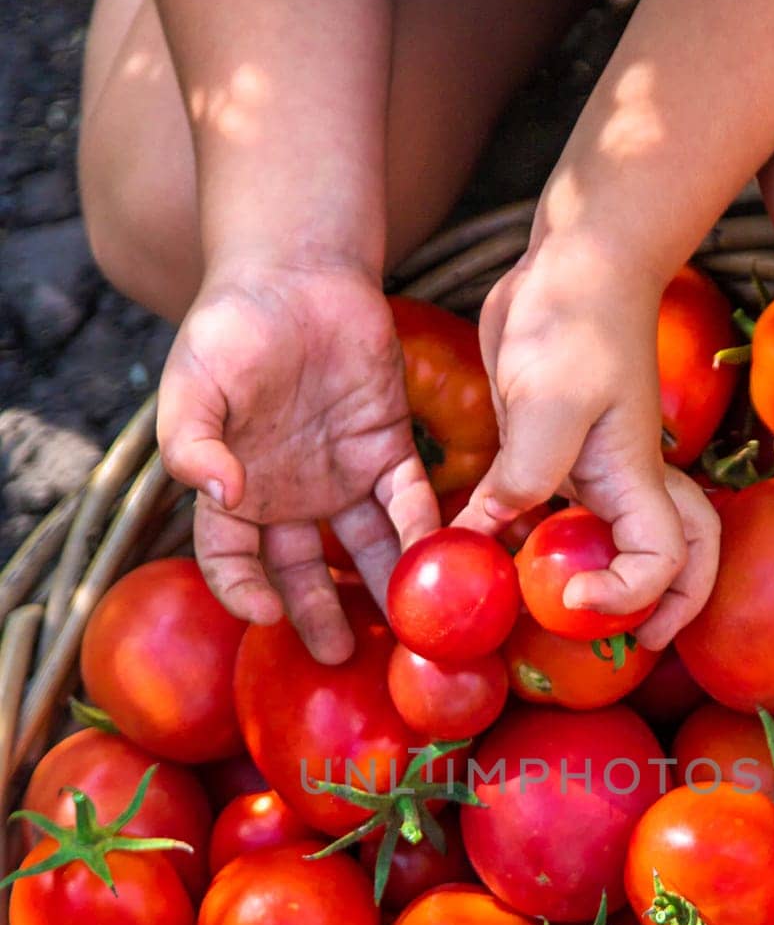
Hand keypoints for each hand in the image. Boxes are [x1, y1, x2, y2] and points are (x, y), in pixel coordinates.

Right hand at [156, 259, 439, 663]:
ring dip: (382, 586)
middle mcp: (288, 495)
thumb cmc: (232, 323)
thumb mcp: (195, 380)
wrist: (297, 268)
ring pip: (363, 547)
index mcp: (235, 489)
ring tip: (401, 628)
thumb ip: (191, 439)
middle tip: (336, 656)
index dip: (241, 590)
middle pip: (303, 570)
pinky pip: (407, 500)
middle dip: (318, 614)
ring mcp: (341, 476)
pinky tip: (432, 554)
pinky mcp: (388, 450)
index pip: (231, 558)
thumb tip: (217, 495)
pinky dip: (420, 527)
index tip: (264, 614)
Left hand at [453, 238, 719, 647]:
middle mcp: (620, 484)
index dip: (630, 594)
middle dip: (661, 611)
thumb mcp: (548, 398)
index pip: (663, 562)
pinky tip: (481, 556)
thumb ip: (524, 472)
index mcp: (635, 477)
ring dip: (589, 587)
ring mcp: (587, 472)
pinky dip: (522, 545)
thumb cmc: (578, 317)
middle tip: (632, 645)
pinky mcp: (546, 456)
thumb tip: (486, 532)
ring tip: (548, 620)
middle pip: (673, 564)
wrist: (575, 258)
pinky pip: (544, 517)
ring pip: (606, 547)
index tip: (575, 596)